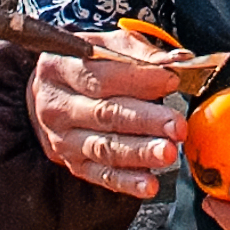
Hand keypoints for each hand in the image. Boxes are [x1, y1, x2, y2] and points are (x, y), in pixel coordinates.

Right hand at [26, 30, 191, 200]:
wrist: (51, 94)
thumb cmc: (87, 65)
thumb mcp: (106, 45)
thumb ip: (140, 52)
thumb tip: (178, 62)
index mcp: (59, 67)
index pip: (100, 76)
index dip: (138, 79)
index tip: (171, 81)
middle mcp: (56, 105)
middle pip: (104, 113)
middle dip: (145, 121)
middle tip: (176, 125)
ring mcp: (62, 138)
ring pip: (104, 147)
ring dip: (140, 153)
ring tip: (168, 153)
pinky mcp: (73, 163)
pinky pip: (101, 175)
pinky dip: (126, 182)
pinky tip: (149, 183)